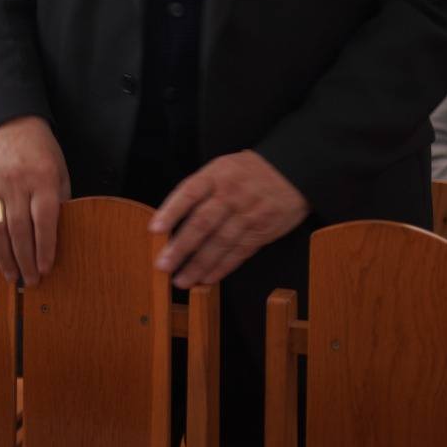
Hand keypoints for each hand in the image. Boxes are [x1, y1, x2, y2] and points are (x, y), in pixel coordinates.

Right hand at [0, 116, 69, 285]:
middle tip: (30, 281)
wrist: (11, 124)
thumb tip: (56, 240)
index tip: (45, 269)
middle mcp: (16, 181)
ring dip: (4, 257)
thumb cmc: (41, 153)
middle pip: (19, 230)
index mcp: (42, 178)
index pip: (43, 221)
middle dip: (25, 260)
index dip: (44, 248)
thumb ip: (58, 202)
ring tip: (12, 276)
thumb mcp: (59, 172)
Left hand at [149, 150, 308, 288]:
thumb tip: (170, 217)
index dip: (171, 211)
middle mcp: (231, 194)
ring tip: (182, 280)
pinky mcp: (262, 231)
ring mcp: (248, 214)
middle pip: (203, 222)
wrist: (292, 170)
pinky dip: (222, 267)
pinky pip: (239, 252)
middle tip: (164, 265)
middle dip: (181, 247)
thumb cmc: (249, 170)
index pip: (189, 192)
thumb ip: (200, 189)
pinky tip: (207, 278)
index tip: (155, 229)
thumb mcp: (222, 167)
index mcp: (217, 175)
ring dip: (199, 264)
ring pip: (220, 242)